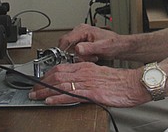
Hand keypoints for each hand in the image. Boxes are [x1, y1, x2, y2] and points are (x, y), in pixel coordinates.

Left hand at [29, 61, 147, 106]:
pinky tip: (49, 100)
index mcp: (86, 66)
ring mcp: (87, 82)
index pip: (61, 68)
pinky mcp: (92, 93)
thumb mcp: (100, 75)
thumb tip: (77, 83)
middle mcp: (84, 72)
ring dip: (45, 91)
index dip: (47, 75)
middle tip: (33, 90)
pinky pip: (70, 95)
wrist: (134, 83)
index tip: (39, 81)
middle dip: (41, 83)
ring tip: (35, 96)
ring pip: (60, 84)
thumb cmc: (120, 81)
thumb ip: (87, 77)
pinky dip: (57, 97)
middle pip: (57, 75)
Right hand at [58, 24, 120, 62]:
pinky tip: (91, 56)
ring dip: (79, 56)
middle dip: (74, 54)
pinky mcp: (81, 42)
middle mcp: (80, 31)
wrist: (119, 46)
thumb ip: (89, 48)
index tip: (65, 60)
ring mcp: (80, 36)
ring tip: (91, 56)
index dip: (64, 51)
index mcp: (83, 29)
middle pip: (66, 45)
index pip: (66, 39)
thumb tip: (77, 48)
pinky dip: (81, 56)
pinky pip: (75, 51)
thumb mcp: (101, 47)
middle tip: (85, 58)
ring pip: (70, 49)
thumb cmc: (113, 44)